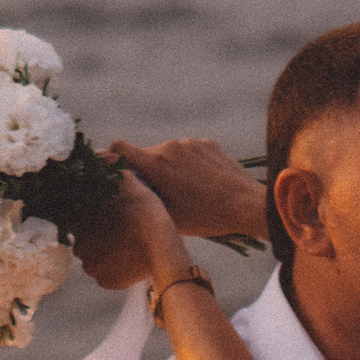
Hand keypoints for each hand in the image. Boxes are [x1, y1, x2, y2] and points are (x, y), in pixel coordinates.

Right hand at [74, 136, 264, 288]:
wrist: (246, 204)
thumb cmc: (205, 216)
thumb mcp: (167, 215)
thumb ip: (142, 198)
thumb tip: (127, 189)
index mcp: (155, 163)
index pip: (119, 147)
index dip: (113, 158)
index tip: (118, 172)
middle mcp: (169, 146)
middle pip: (146, 155)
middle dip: (149, 171)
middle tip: (161, 194)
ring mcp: (190, 143)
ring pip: (169, 154)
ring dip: (171, 169)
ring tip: (188, 193)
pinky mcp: (207, 143)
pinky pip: (189, 152)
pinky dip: (190, 165)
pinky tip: (204, 184)